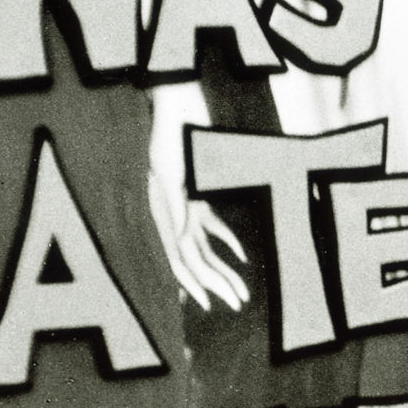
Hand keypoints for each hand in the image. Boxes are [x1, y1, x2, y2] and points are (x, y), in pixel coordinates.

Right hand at [147, 82, 249, 310]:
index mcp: (164, 212)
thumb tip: (178, 239)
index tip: (209, 303)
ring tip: (243, 293)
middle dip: (216, 284)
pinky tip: (242, 256)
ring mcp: (185, 205)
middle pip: (196, 260)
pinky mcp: (197, 194)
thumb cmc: (171, 133)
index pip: (180, 258)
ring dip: (224, 271)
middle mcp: (173, 214)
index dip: (193, 283)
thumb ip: (173, 205)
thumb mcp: (169, 169)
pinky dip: (226, 241)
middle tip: (238, 305)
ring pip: (205, 248)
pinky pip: (211, 226)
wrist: (178, 102)